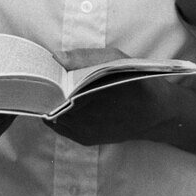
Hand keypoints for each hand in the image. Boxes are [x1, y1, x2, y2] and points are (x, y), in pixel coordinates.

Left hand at [46, 49, 176, 146]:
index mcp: (91, 95)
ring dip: (50, 103)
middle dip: (46, 90)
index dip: (44, 79)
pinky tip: (60, 101)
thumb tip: (56, 56)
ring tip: (48, 87)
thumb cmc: (137, 80)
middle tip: (40, 76)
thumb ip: (85, 57)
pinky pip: (63, 128)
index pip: (55, 89)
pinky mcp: (87, 139)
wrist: (157, 113)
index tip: (38, 69)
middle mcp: (85, 119)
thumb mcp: (115, 59)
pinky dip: (57, 115)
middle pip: (52, 103)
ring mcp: (85, 132)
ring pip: (55, 117)